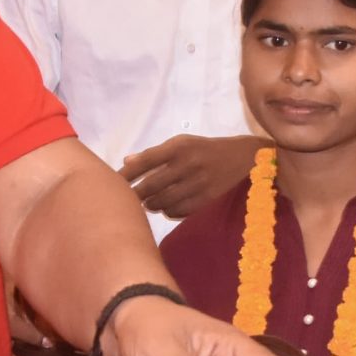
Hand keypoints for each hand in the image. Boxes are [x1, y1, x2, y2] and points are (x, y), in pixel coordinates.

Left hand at [121, 134, 264, 218]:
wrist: (241, 157)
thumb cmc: (204, 148)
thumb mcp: (181, 143)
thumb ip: (153, 154)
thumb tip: (127, 162)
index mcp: (178, 147)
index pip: (144, 162)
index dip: (126, 175)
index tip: (113, 182)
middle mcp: (187, 165)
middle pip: (150, 186)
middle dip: (135, 194)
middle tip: (129, 198)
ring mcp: (197, 184)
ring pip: (162, 202)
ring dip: (150, 204)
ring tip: (148, 202)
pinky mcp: (206, 199)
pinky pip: (177, 212)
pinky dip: (167, 212)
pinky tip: (166, 207)